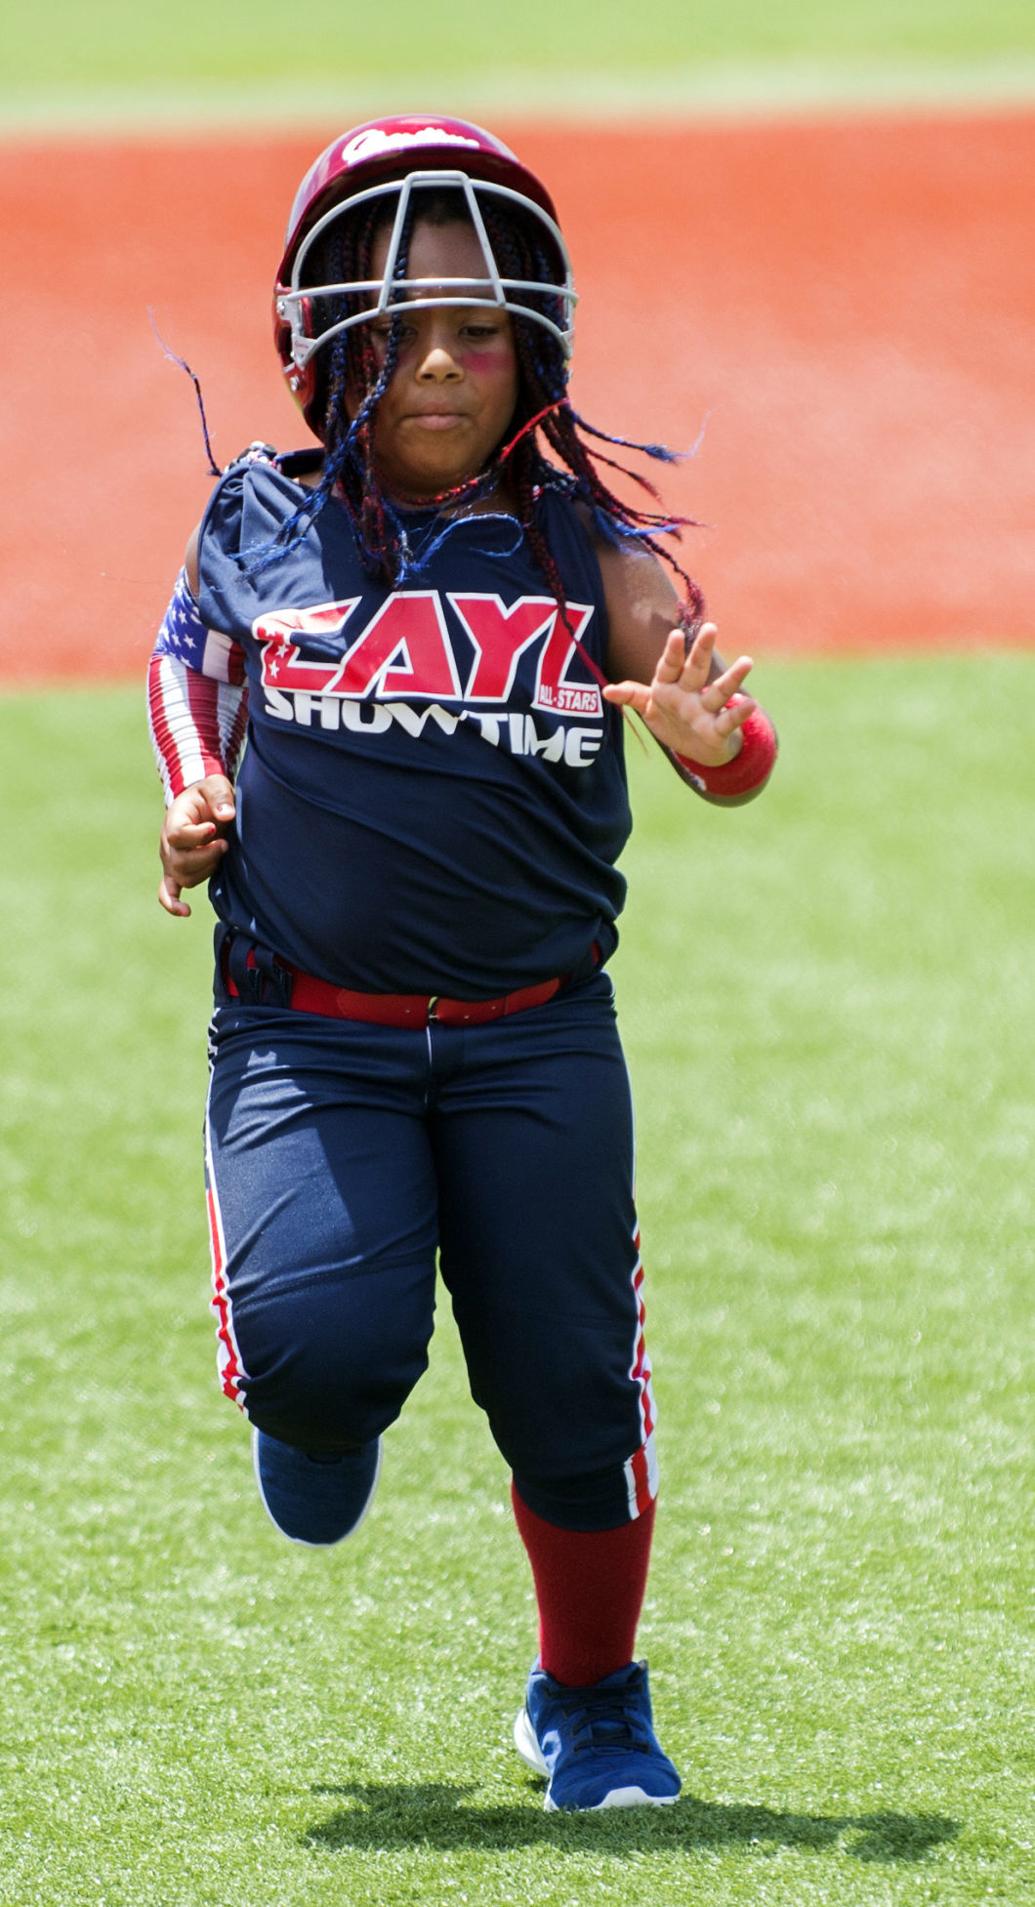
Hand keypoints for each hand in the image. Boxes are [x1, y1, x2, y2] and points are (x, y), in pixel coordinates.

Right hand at [158, 774, 235, 917]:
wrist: (202, 803)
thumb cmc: (209, 795)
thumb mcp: (216, 786)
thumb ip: (220, 798)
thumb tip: (226, 815)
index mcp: (174, 820)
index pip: (178, 835)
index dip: (196, 835)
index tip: (214, 828)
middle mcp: (168, 843)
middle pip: (180, 861)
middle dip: (207, 856)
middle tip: (225, 844)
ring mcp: (171, 860)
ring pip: (184, 877)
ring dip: (206, 870)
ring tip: (221, 853)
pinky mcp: (176, 871)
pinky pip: (167, 891)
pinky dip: (172, 903)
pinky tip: (184, 912)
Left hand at [603, 623, 754, 766]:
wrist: (698, 748)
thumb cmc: (673, 720)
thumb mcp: (650, 708)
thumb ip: (632, 695)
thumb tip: (606, 690)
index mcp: (670, 686)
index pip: (670, 666)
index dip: (672, 652)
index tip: (675, 635)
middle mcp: (690, 693)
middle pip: (696, 669)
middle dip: (701, 651)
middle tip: (711, 628)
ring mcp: (705, 710)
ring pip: (719, 691)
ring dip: (733, 678)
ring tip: (746, 662)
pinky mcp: (718, 730)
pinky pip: (728, 720)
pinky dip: (738, 713)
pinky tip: (750, 704)